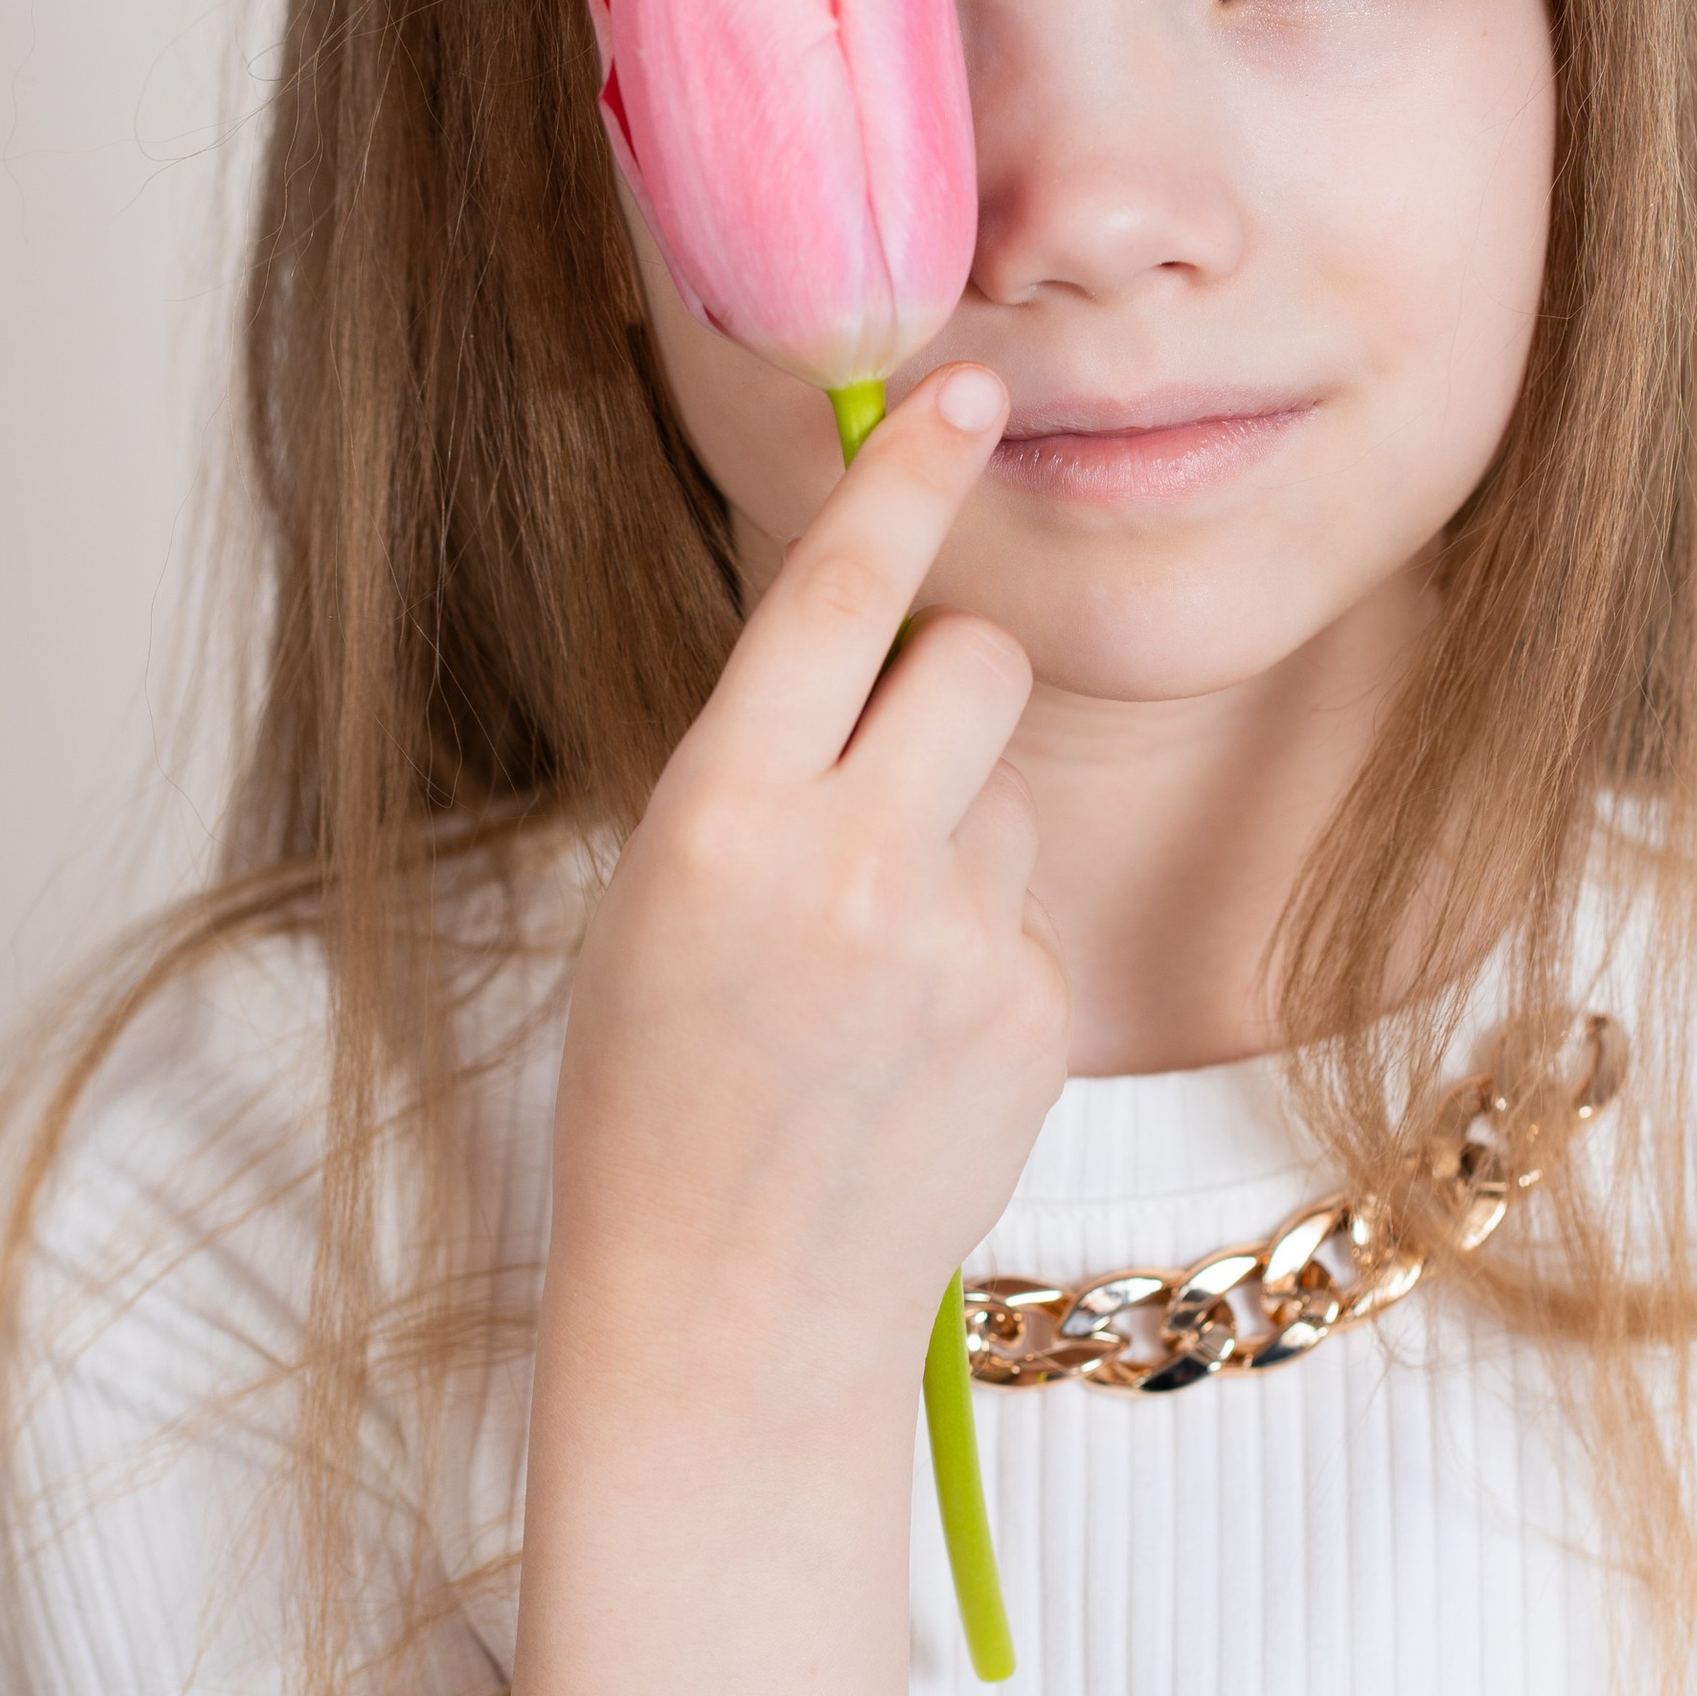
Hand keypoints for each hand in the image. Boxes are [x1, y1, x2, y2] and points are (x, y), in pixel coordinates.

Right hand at [551, 359, 1067, 1424]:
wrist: (729, 1305)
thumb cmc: (662, 1090)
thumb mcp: (661, 898)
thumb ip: (768, 767)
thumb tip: (886, 646)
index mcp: (716, 817)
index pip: (830, 597)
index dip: (905, 481)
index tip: (967, 389)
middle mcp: (845, 863)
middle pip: (971, 665)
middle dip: (947, 691)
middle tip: (881, 791)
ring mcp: (956, 943)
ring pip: (1010, 793)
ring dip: (959, 844)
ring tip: (869, 977)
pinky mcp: (1036, 1012)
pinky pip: (1034, 911)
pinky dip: (986, 957)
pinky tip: (914, 1050)